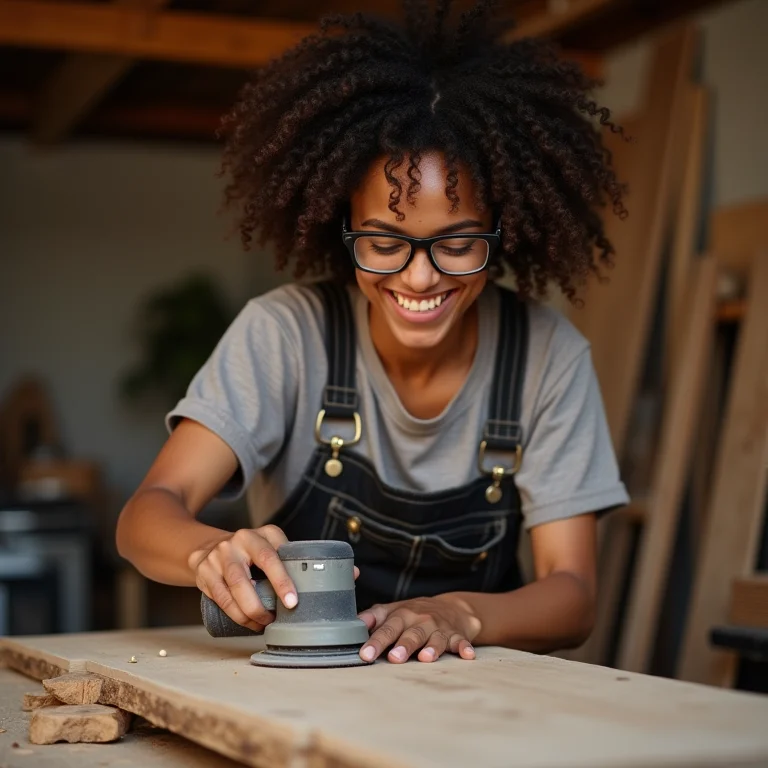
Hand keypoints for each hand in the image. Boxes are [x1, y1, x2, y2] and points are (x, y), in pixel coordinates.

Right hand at [189, 525, 296, 632]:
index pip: (269, 557)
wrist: (209, 545)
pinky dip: (235, 615)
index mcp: (254, 536)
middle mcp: (232, 545)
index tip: (291, 601)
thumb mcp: (266, 542)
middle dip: (259, 606)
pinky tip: (246, 621)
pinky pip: (220, 600)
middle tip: (273, 619)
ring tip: (262, 623)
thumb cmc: (246, 548)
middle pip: (242, 581)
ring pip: (229, 594)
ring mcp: (215, 559)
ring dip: (247, 615)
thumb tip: (308, 581)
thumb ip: (284, 555)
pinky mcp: (203, 574)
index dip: (281, 581)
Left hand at [358, 595, 480, 662]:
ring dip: (430, 647)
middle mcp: (420, 620)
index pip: (386, 628)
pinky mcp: (457, 636)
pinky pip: (461, 642)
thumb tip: (352, 623)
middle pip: (410, 634)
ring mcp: (439, 628)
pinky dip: (464, 647)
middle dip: (402, 645)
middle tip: (393, 658)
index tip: (364, 655)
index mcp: (401, 615)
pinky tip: (467, 655)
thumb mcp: (393, 611)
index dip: (375, 641)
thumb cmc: (415, 613)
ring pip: (434, 638)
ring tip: (425, 658)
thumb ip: (373, 617)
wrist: (452, 607)